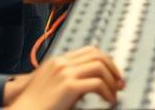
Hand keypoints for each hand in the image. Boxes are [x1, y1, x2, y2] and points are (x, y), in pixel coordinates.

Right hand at [5, 46, 123, 107]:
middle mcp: (62, 63)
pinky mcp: (69, 86)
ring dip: (112, 81)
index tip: (112, 73)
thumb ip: (69, 79)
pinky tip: (108, 101)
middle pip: (97, 55)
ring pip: (100, 67)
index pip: (89, 51)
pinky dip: (108, 92)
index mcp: (59, 61)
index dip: (105, 60)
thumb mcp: (52, 84)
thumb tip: (91, 83)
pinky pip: (97, 84)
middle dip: (113, 68)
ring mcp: (65, 73)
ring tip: (114, 94)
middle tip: (119, 83)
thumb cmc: (35, 104)